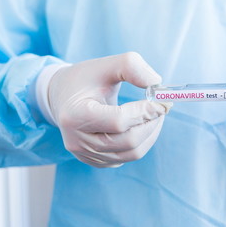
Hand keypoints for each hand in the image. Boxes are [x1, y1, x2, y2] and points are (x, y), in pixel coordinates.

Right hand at [47, 52, 170, 167]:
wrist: (63, 96)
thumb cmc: (86, 79)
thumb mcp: (106, 65)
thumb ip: (131, 67)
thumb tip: (156, 82)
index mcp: (75, 115)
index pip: (118, 121)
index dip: (144, 112)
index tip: (162, 102)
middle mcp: (77, 141)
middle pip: (128, 141)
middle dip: (151, 123)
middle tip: (162, 108)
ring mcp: (86, 155)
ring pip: (132, 153)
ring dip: (151, 133)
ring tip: (155, 115)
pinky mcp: (96, 161)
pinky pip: (127, 157)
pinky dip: (142, 141)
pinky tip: (142, 125)